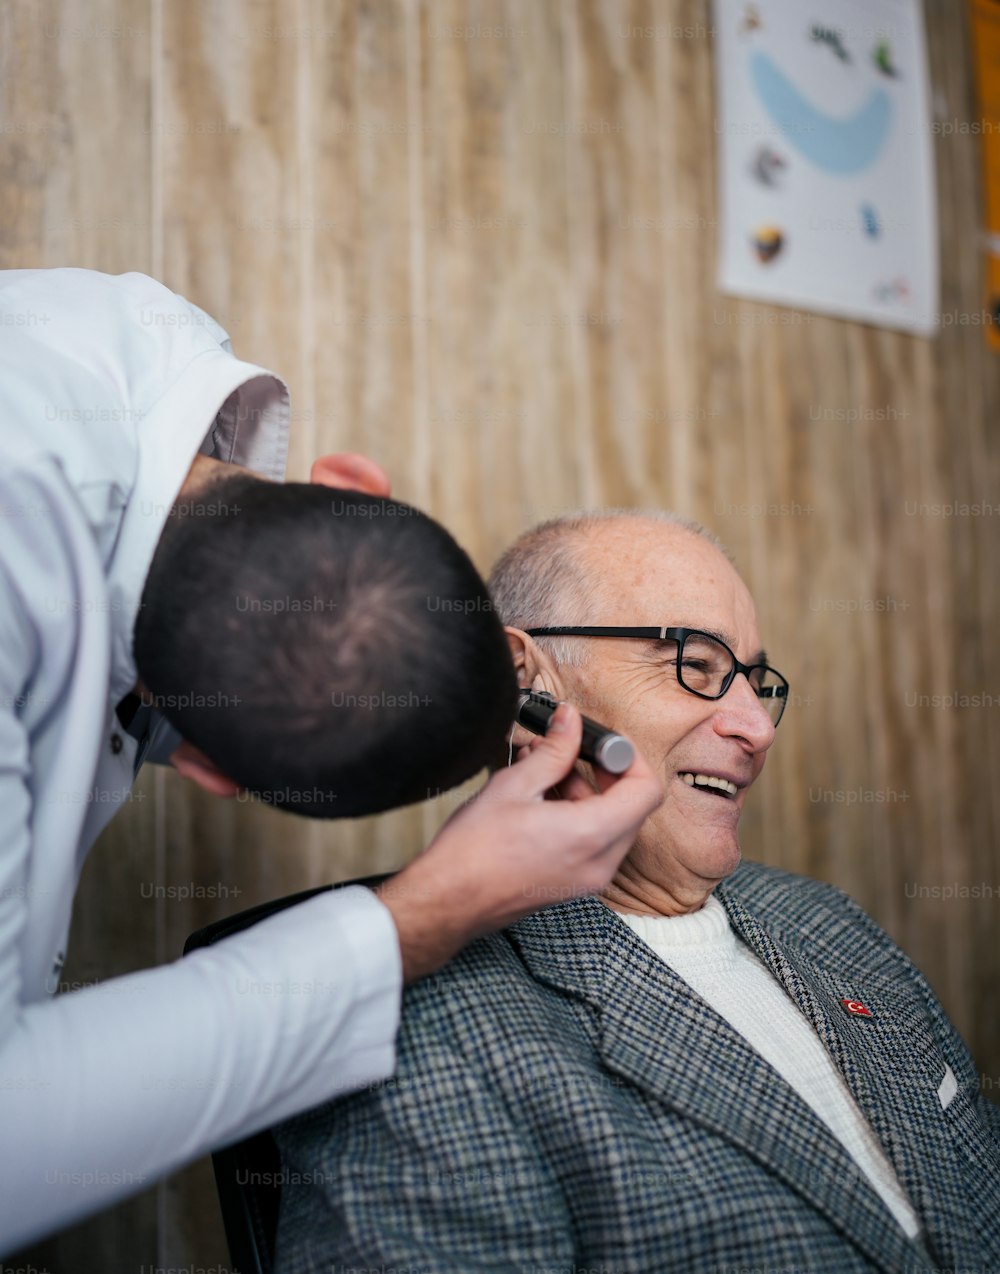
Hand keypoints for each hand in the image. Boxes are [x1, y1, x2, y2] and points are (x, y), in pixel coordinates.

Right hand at [376, 704, 662, 982]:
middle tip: (571, 752)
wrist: (449, 900)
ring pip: (612, 823)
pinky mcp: (574, 883)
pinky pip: (594, 842)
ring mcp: (590, 878)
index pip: (647, 790)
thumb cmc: (474, 850)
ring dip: (585, 792)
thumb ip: (554, 750)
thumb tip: (571, 721)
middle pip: (632, 806)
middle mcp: (601, 862)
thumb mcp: (515, 786)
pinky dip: (577, 815)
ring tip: (543, 770)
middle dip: (604, 773)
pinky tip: (540, 797)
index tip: (603, 744)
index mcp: (593, 834)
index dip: (630, 759)